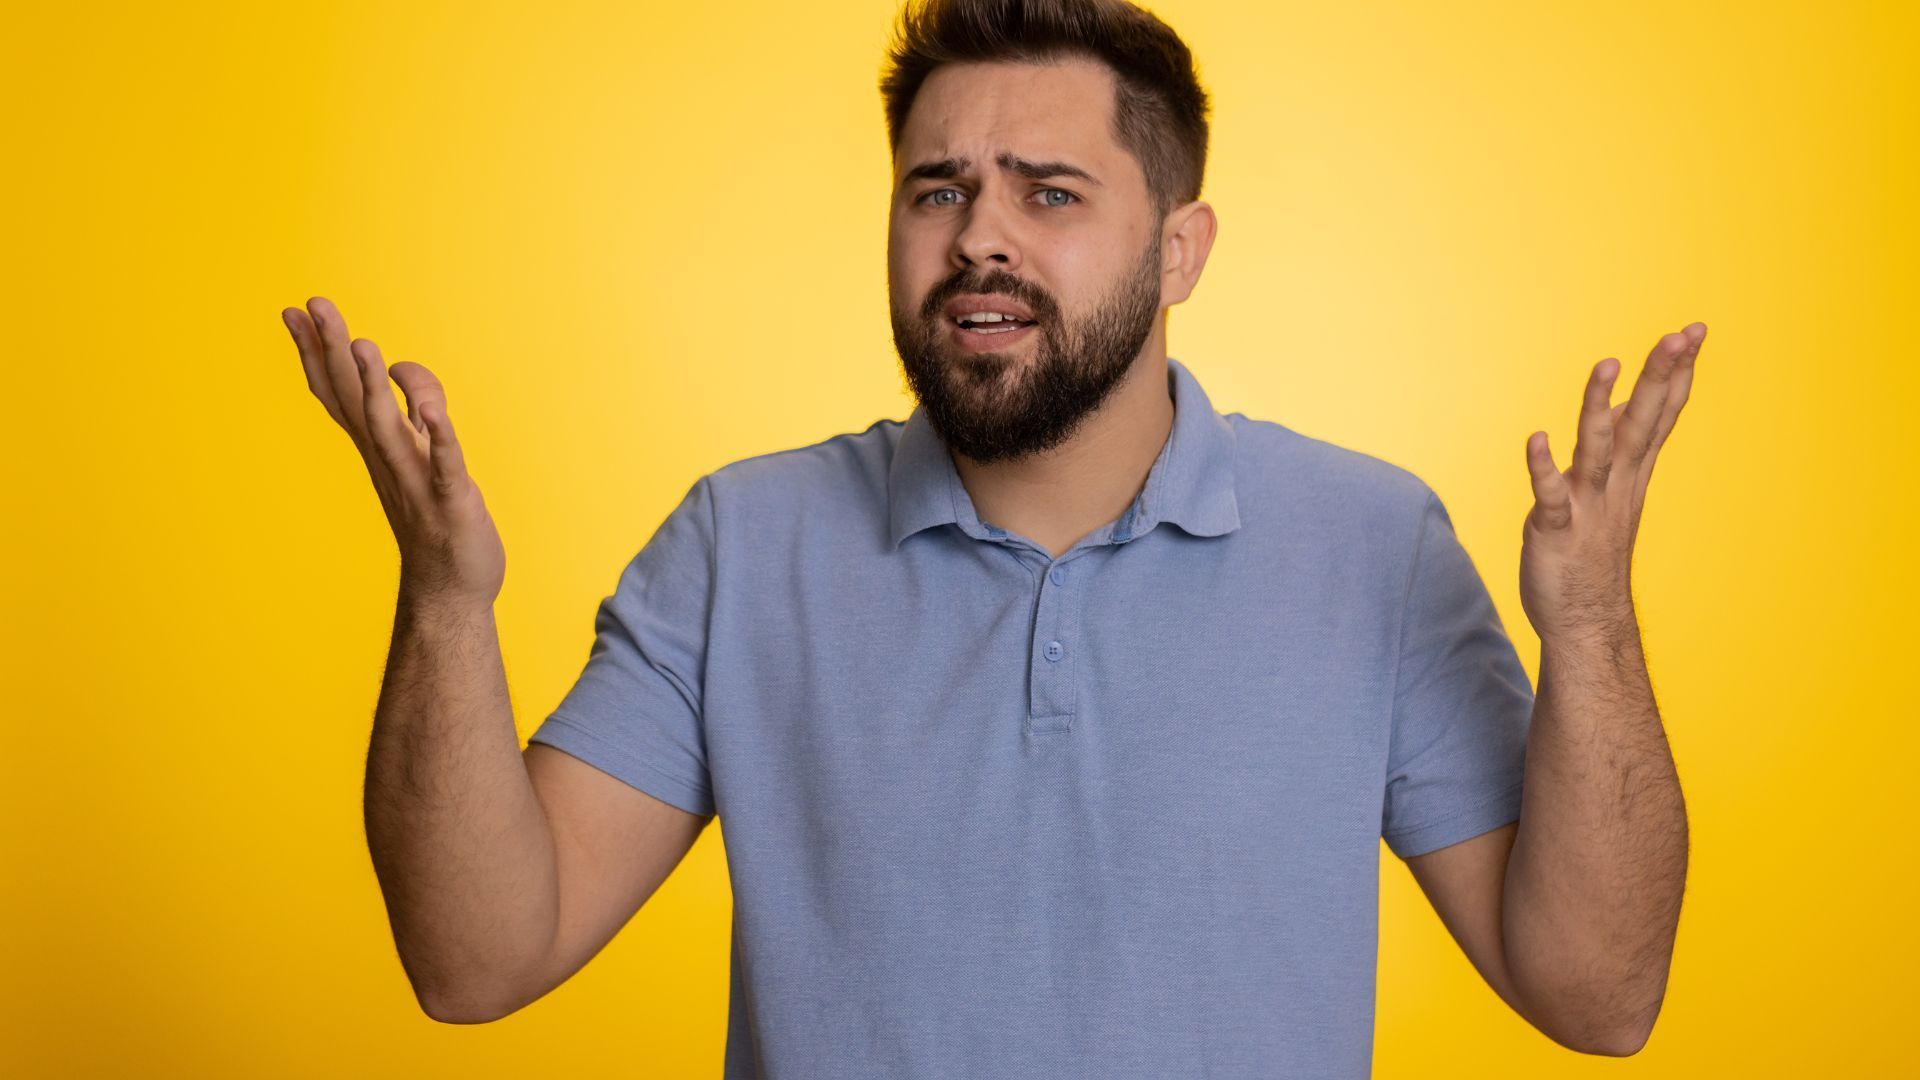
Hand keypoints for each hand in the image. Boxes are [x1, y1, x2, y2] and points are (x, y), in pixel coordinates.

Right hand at [282, 296, 506, 610]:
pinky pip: (444, 466)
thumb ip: (411, 410)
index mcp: (378, 447)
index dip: (316, 352)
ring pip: (388, 428)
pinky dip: (439, 439)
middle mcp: (388, 460)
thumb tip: (396, 367)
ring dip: (374, 387)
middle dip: (333, 350)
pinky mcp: (451, 502)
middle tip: (313, 303)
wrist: (448, 592)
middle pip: (354, 398)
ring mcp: (416, 481)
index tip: (293, 310)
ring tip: (363, 344)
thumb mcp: (420, 455)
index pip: (338, 393)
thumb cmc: (433, 520)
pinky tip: (435, 412)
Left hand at [1519, 321, 1706, 646]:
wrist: (1585, 623)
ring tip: (1607, 365)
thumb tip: (1631, 402)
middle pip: (1641, 422)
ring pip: (1597, 449)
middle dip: (1660, 377)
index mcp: (1630, 475)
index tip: (1694, 332)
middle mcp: (1615, 486)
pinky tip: (1535, 437)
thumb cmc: (1594, 553)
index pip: (1659, 415)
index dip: (1676, 374)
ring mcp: (1586, 507)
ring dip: (1601, 407)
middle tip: (1681, 335)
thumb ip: (1624, 448)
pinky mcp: (1554, 530)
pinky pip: (1548, 496)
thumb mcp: (1615, 493)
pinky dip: (1542, 468)